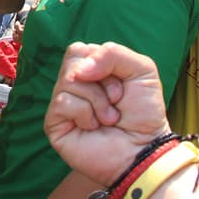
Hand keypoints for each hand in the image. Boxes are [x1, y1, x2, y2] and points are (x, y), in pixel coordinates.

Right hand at [44, 42, 170, 186]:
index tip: (121, 87)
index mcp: (89, 70)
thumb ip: (112, 52)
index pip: (78, 50)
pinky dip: (86, 114)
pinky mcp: (54, 123)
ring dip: (98, 101)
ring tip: (108, 118)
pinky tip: (94, 127)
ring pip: (69, 81)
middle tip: (116, 101)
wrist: (145, 148)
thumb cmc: (144, 112)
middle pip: (71, 62)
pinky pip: (63, 102)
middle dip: (102, 82)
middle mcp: (73, 86)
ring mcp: (62, 104)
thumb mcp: (141, 69)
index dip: (101, 63)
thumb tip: (79, 70)